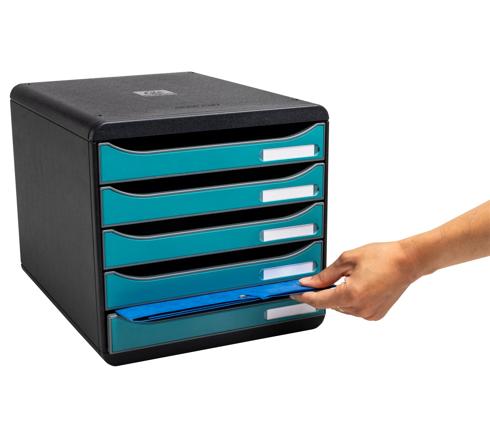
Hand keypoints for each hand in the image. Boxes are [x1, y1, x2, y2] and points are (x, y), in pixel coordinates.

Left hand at [291, 241, 419, 319]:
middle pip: (330, 304)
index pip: (319, 300)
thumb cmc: (383, 257)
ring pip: (342, 307)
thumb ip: (325, 275)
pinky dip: (351, 300)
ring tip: (349, 278)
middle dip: (323, 292)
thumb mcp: (347, 260)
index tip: (294, 292)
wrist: (408, 262)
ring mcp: (369, 314)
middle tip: (320, 279)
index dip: (304, 296)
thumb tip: (310, 283)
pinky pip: (355, 310)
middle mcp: (360, 309)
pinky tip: (359, 285)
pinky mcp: (376, 315)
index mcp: (351, 295)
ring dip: (338, 296)